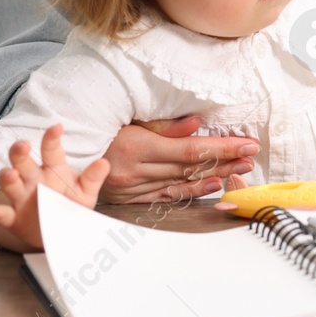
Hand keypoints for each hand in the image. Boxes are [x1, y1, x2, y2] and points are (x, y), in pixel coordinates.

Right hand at [0, 124, 109, 252]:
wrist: (60, 233)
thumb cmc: (72, 204)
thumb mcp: (85, 192)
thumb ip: (92, 178)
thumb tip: (104, 163)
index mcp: (53, 169)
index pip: (51, 150)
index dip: (52, 138)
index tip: (57, 127)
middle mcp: (33, 179)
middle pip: (22, 160)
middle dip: (19, 151)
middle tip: (23, 145)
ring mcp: (21, 197)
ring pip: (9, 182)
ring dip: (7, 177)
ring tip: (12, 175)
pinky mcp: (13, 218)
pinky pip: (3, 215)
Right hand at [98, 115, 256, 203]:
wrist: (64, 155)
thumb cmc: (99, 129)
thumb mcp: (128, 119)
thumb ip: (163, 125)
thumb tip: (196, 125)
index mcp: (137, 146)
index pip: (191, 149)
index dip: (223, 148)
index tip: (247, 145)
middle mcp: (137, 171)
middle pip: (191, 167)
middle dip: (225, 162)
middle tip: (250, 158)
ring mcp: (133, 188)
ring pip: (182, 183)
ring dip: (214, 177)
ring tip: (239, 171)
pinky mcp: (130, 198)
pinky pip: (166, 196)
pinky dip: (191, 191)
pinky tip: (211, 186)